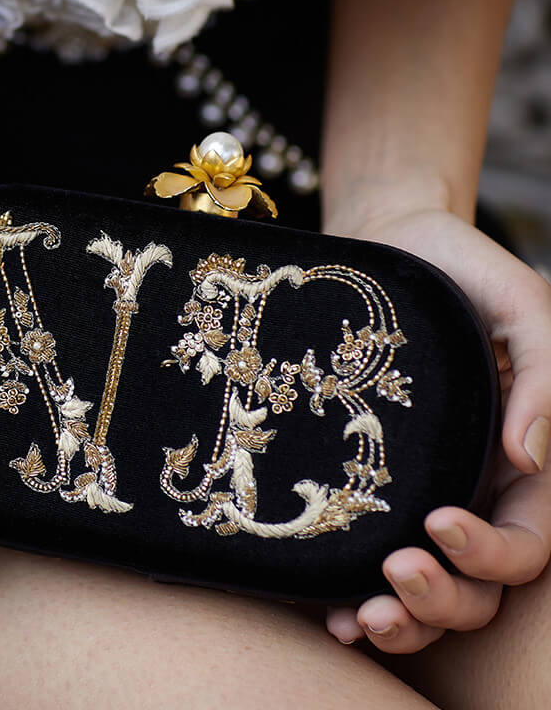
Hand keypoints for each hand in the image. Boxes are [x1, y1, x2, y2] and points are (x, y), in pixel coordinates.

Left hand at [322, 205, 550, 651]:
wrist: (386, 242)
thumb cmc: (461, 272)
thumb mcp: (522, 306)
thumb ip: (543, 374)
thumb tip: (534, 456)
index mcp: (517, 462)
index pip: (527, 541)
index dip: (493, 552)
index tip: (439, 522)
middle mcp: (469, 490)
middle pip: (476, 586)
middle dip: (442, 599)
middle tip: (395, 573)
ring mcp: (413, 492)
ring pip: (425, 590)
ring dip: (402, 619)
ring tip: (362, 618)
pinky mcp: (361, 482)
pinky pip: (361, 555)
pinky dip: (351, 595)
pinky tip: (331, 610)